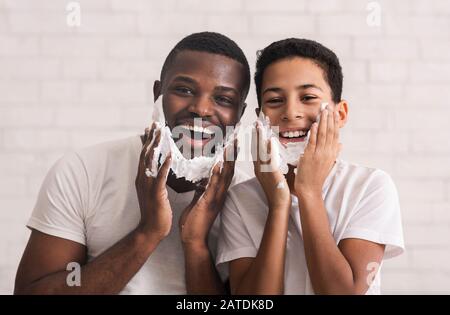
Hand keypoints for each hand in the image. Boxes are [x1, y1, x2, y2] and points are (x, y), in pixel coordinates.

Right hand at [135, 123, 172, 241]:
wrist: (151, 229)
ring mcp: (148, 186)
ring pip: (151, 161)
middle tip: (155, 123)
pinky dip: (165, 165)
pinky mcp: (156, 193)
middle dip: (151, 137)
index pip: (144, 155)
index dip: (147, 140)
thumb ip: (155, 178)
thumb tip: (160, 167)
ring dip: (156, 146)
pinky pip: (160, 176)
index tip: (151, 127)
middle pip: (146, 153)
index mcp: (143, 178)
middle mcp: (143, 179)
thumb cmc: (155, 211)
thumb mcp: (154, 191)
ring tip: (161, 132)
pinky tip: (171, 155)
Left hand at [179, 140, 237, 246]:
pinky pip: (213, 186)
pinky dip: (216, 174)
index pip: (226, 172)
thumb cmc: (195, 222)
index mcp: (217, 193)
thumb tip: (202, 181)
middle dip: (233, 155)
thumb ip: (202, 190)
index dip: (230, 158)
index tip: (232, 144)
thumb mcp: (199, 201)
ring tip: (232, 146)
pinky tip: (218, 163)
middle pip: (230, 171)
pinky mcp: (208, 203)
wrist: (192, 239)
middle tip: (238, 139)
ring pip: (225, 176)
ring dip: (228, 160)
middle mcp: (219, 194)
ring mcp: (215, 198)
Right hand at [253, 121, 290, 210]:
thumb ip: (272, 164)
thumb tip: (275, 155)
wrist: (279, 205)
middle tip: (255, 122)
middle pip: (255, 148)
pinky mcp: (271, 174)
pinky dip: (269, 148)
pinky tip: (270, 140)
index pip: (255, 150)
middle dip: (255, 134)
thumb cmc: (278, 191)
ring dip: (259, 137)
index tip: (256, 127)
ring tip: (259, 126)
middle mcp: (259, 168)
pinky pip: (269, 159)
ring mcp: (263, 170)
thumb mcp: (273, 175)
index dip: (255, 138)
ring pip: (260, 150)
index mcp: (259, 168)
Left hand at [295, 107, 341, 198]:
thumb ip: (334, 152)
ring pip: (322, 135)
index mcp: (332, 153)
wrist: (310, 189)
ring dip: (323, 122)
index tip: (334, 112)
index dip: (335, 122)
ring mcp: (319, 154)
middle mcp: (327, 152)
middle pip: (330, 132)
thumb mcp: (328, 163)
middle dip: (330, 118)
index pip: (335, 134)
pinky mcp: (310, 156)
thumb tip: (341, 143)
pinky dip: (314, 133)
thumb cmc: (317, 176)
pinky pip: (313, 142)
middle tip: (329, 106)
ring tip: (323, 111)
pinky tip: (314, 124)